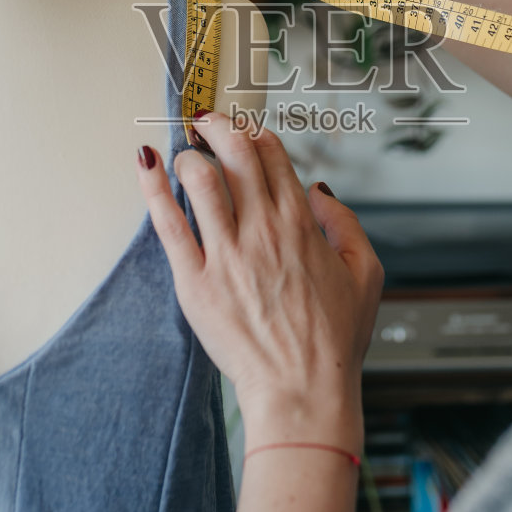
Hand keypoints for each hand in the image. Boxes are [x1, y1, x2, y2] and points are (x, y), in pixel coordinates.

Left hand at [134, 112, 383, 451]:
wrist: (303, 391)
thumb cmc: (333, 342)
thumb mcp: (366, 274)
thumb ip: (345, 225)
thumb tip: (320, 191)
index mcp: (302, 225)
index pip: (272, 156)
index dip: (255, 134)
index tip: (244, 129)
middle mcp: (263, 231)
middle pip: (235, 155)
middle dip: (219, 126)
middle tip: (207, 120)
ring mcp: (227, 255)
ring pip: (201, 180)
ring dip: (191, 155)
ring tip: (186, 152)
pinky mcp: (196, 282)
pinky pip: (169, 224)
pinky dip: (154, 188)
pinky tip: (146, 164)